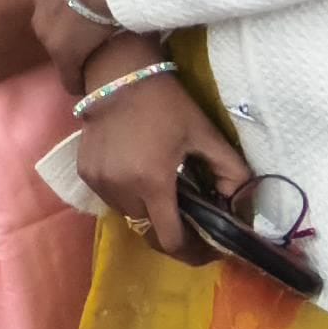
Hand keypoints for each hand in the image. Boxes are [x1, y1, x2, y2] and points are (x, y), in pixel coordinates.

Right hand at [74, 39, 245, 262]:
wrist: (118, 76)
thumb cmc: (167, 105)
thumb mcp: (206, 135)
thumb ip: (232, 172)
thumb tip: (241, 204)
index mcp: (153, 182)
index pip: (171, 240)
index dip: (192, 252)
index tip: (209, 248)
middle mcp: (121, 189)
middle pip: (150, 232)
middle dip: (174, 232)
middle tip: (192, 220)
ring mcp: (99, 183)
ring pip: (130, 217)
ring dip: (150, 213)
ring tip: (165, 193)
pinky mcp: (86, 174)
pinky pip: (112, 200)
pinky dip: (129, 197)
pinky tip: (140, 174)